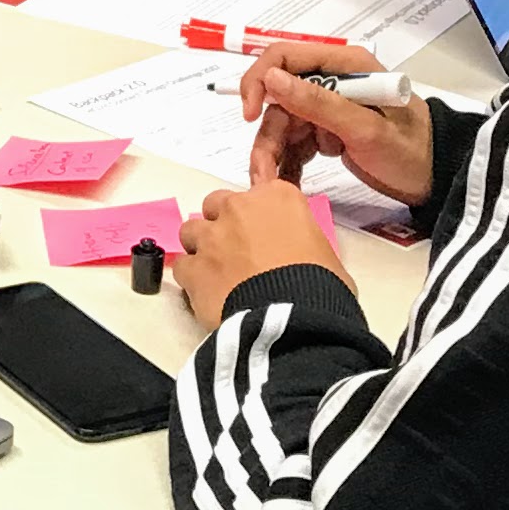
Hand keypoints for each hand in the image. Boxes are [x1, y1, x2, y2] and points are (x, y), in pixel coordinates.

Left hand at [175, 181, 353, 331]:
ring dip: (201, 248)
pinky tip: (206, 294)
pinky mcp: (194, 267)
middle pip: (215, 205)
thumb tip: (296, 257)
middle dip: (222, 224)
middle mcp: (239, 209)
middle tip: (236, 250)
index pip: (258, 190)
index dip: (255, 213)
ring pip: (191, 232)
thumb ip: (302, 242)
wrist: (296, 319)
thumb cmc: (320, 286)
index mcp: (276, 198)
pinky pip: (182, 266)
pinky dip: (191, 278)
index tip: (258, 228)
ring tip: (216, 273)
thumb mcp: (326, 253)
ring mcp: (212, 237)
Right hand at [242, 48, 432, 204]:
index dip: (259, 81)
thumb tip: (270, 80)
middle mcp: (332, 80)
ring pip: (282, 125)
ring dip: (273, 154)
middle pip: (278, 100)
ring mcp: (328, 108)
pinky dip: (288, 164)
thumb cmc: (410, 150)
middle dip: (267, 136)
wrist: (437, 180)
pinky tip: (287, 185)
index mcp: (343, 65)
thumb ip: (317, 102)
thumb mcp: (364, 129)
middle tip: (262, 174)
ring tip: (271, 185)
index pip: (283, 57)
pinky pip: (295, 144)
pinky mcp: (327, 133)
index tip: (249, 114)